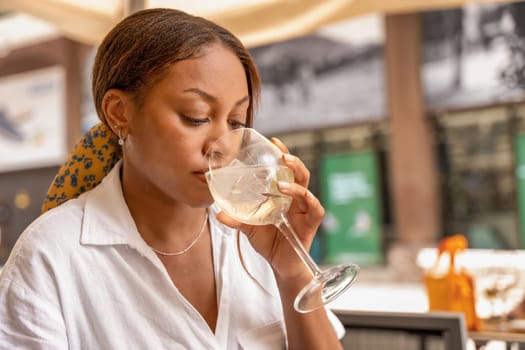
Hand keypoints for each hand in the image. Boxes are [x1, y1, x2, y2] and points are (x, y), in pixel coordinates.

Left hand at [216, 137, 324, 279]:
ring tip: (280, 182)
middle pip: (299, 173)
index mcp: (283, 195)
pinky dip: (306, 199)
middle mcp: (296, 198)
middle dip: (292, 161)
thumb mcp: (249, 228)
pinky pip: (315, 207)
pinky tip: (295, 196)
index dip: (282, 154)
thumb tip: (217, 213)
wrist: (279, 265)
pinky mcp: (310, 223)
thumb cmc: (267, 242)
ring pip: (306, 186)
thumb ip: (236, 219)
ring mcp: (304, 209)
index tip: (273, 141)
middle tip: (282, 155)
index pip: (286, 169)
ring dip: (295, 181)